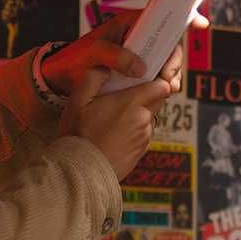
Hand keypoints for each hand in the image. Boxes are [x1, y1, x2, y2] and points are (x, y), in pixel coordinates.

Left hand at [42, 4, 207, 95]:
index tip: (200, 23)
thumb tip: (141, 67)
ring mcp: (136, 55)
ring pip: (164, 61)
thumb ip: (116, 56)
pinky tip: (160, 93)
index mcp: (128, 24)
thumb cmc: (75, 59)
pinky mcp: (135, 72)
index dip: (181, 16)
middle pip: (167, 42)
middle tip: (168, 75)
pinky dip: (161, 84)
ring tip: (165, 86)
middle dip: (174, 59)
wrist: (60, 77)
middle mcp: (136, 38)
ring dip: (169, 74)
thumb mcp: (93, 53)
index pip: (159, 14)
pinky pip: (155, 75)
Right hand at [58, 68, 175, 178]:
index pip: (162, 86)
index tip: (147, 78)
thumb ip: (94, 78)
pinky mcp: (141, 152)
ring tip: (112, 119)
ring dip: (137, 114)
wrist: (82, 172)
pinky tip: (113, 135)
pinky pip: (142, 134)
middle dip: (146, 95)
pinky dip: (133, 131)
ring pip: (148, 118)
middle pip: (157, 101)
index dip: (157, 80)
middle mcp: (144, 120)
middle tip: (123, 96)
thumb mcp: (78, 101)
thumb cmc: (78, 135)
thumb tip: (107, 67)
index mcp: (132, 103)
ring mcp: (144, 138)